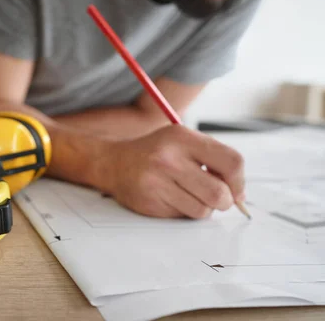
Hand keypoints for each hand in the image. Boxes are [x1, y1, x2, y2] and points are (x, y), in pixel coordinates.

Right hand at [100, 125, 244, 218]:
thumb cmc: (156, 153)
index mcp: (182, 137)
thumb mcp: (183, 142)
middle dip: (224, 201)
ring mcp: (157, 181)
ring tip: (188, 195)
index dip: (239, 181)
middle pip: (220, 193)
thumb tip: (240, 193)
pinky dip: (183, 212)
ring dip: (202, 207)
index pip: (232, 162)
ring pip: (203, 210)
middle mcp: (169, 158)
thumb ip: (213, 159)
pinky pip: (182, 217)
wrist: (114, 163)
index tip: (236, 188)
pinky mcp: (150, 202)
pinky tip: (170, 198)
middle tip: (216, 197)